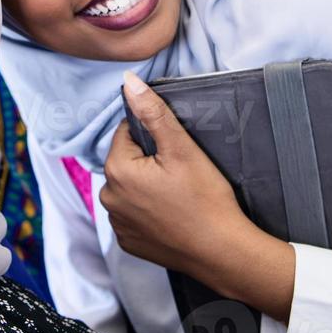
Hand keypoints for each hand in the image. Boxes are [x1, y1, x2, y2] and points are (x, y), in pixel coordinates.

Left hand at [99, 72, 249, 275]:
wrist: (223, 252)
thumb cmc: (205, 199)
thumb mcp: (182, 148)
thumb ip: (153, 112)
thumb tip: (129, 81)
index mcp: (117, 170)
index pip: (128, 133)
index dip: (154, 137)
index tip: (176, 152)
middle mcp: (108, 198)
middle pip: (127, 161)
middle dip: (148, 161)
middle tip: (181, 174)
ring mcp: (118, 224)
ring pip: (129, 188)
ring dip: (147, 186)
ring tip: (178, 195)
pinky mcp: (129, 243)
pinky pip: (134, 215)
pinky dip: (148, 211)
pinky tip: (172, 214)